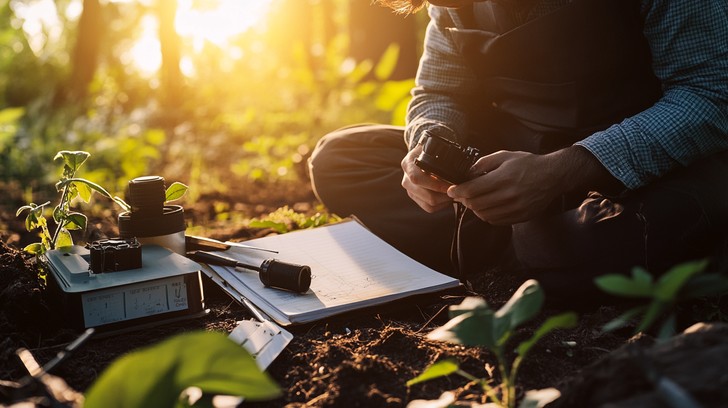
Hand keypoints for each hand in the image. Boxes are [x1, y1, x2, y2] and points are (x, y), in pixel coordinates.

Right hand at [401, 145, 453, 212]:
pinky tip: (448, 196)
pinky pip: (429, 208)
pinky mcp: (416, 198)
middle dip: (445, 195)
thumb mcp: (431, 147)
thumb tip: (454, 161)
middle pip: (427, 196)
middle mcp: (406, 179)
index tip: (452, 184)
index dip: (436, 184)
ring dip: (445, 201)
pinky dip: (442, 205)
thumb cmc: (429, 150)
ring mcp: (410, 191)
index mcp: (408, 164)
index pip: (418, 178)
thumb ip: (439, 152)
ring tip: (455, 193)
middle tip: (458, 190)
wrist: (421, 155)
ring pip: (429, 204)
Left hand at [446, 150, 561, 224]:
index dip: (458, 191)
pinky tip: (488, 207)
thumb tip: (467, 174)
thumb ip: (483, 163)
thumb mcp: (505, 156)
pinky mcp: (521, 216)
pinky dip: (487, 215)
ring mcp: (516, 207)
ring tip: (475, 200)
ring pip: (484, 215)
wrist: (553, 175)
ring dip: (475, 209)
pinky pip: (496, 221)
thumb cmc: (529, 164)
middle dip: (465, 200)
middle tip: (462, 195)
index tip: (452, 191)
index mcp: (504, 178)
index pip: (472, 190)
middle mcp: (510, 194)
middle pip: (476, 204)